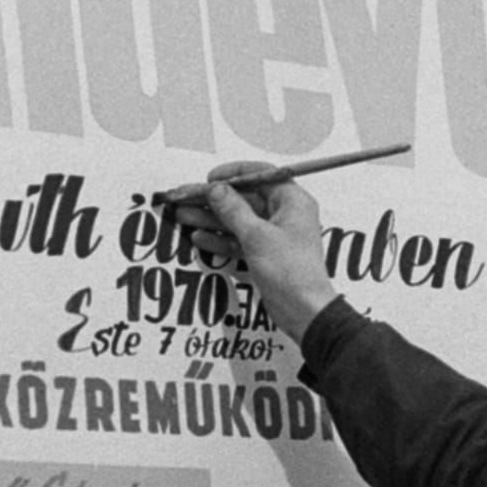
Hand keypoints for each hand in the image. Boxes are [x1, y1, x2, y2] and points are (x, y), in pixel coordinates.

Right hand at [172, 162, 338, 346]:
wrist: (304, 312)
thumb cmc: (289, 270)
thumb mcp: (257, 235)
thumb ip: (233, 209)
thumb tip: (215, 188)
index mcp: (292, 201)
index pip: (262, 174)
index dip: (233, 174)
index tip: (210, 178)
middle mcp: (284, 214)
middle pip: (244, 199)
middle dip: (213, 200)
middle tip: (184, 199)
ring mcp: (274, 235)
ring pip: (238, 220)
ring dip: (211, 219)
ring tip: (182, 216)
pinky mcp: (265, 255)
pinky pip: (239, 240)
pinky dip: (220, 239)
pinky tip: (198, 237)